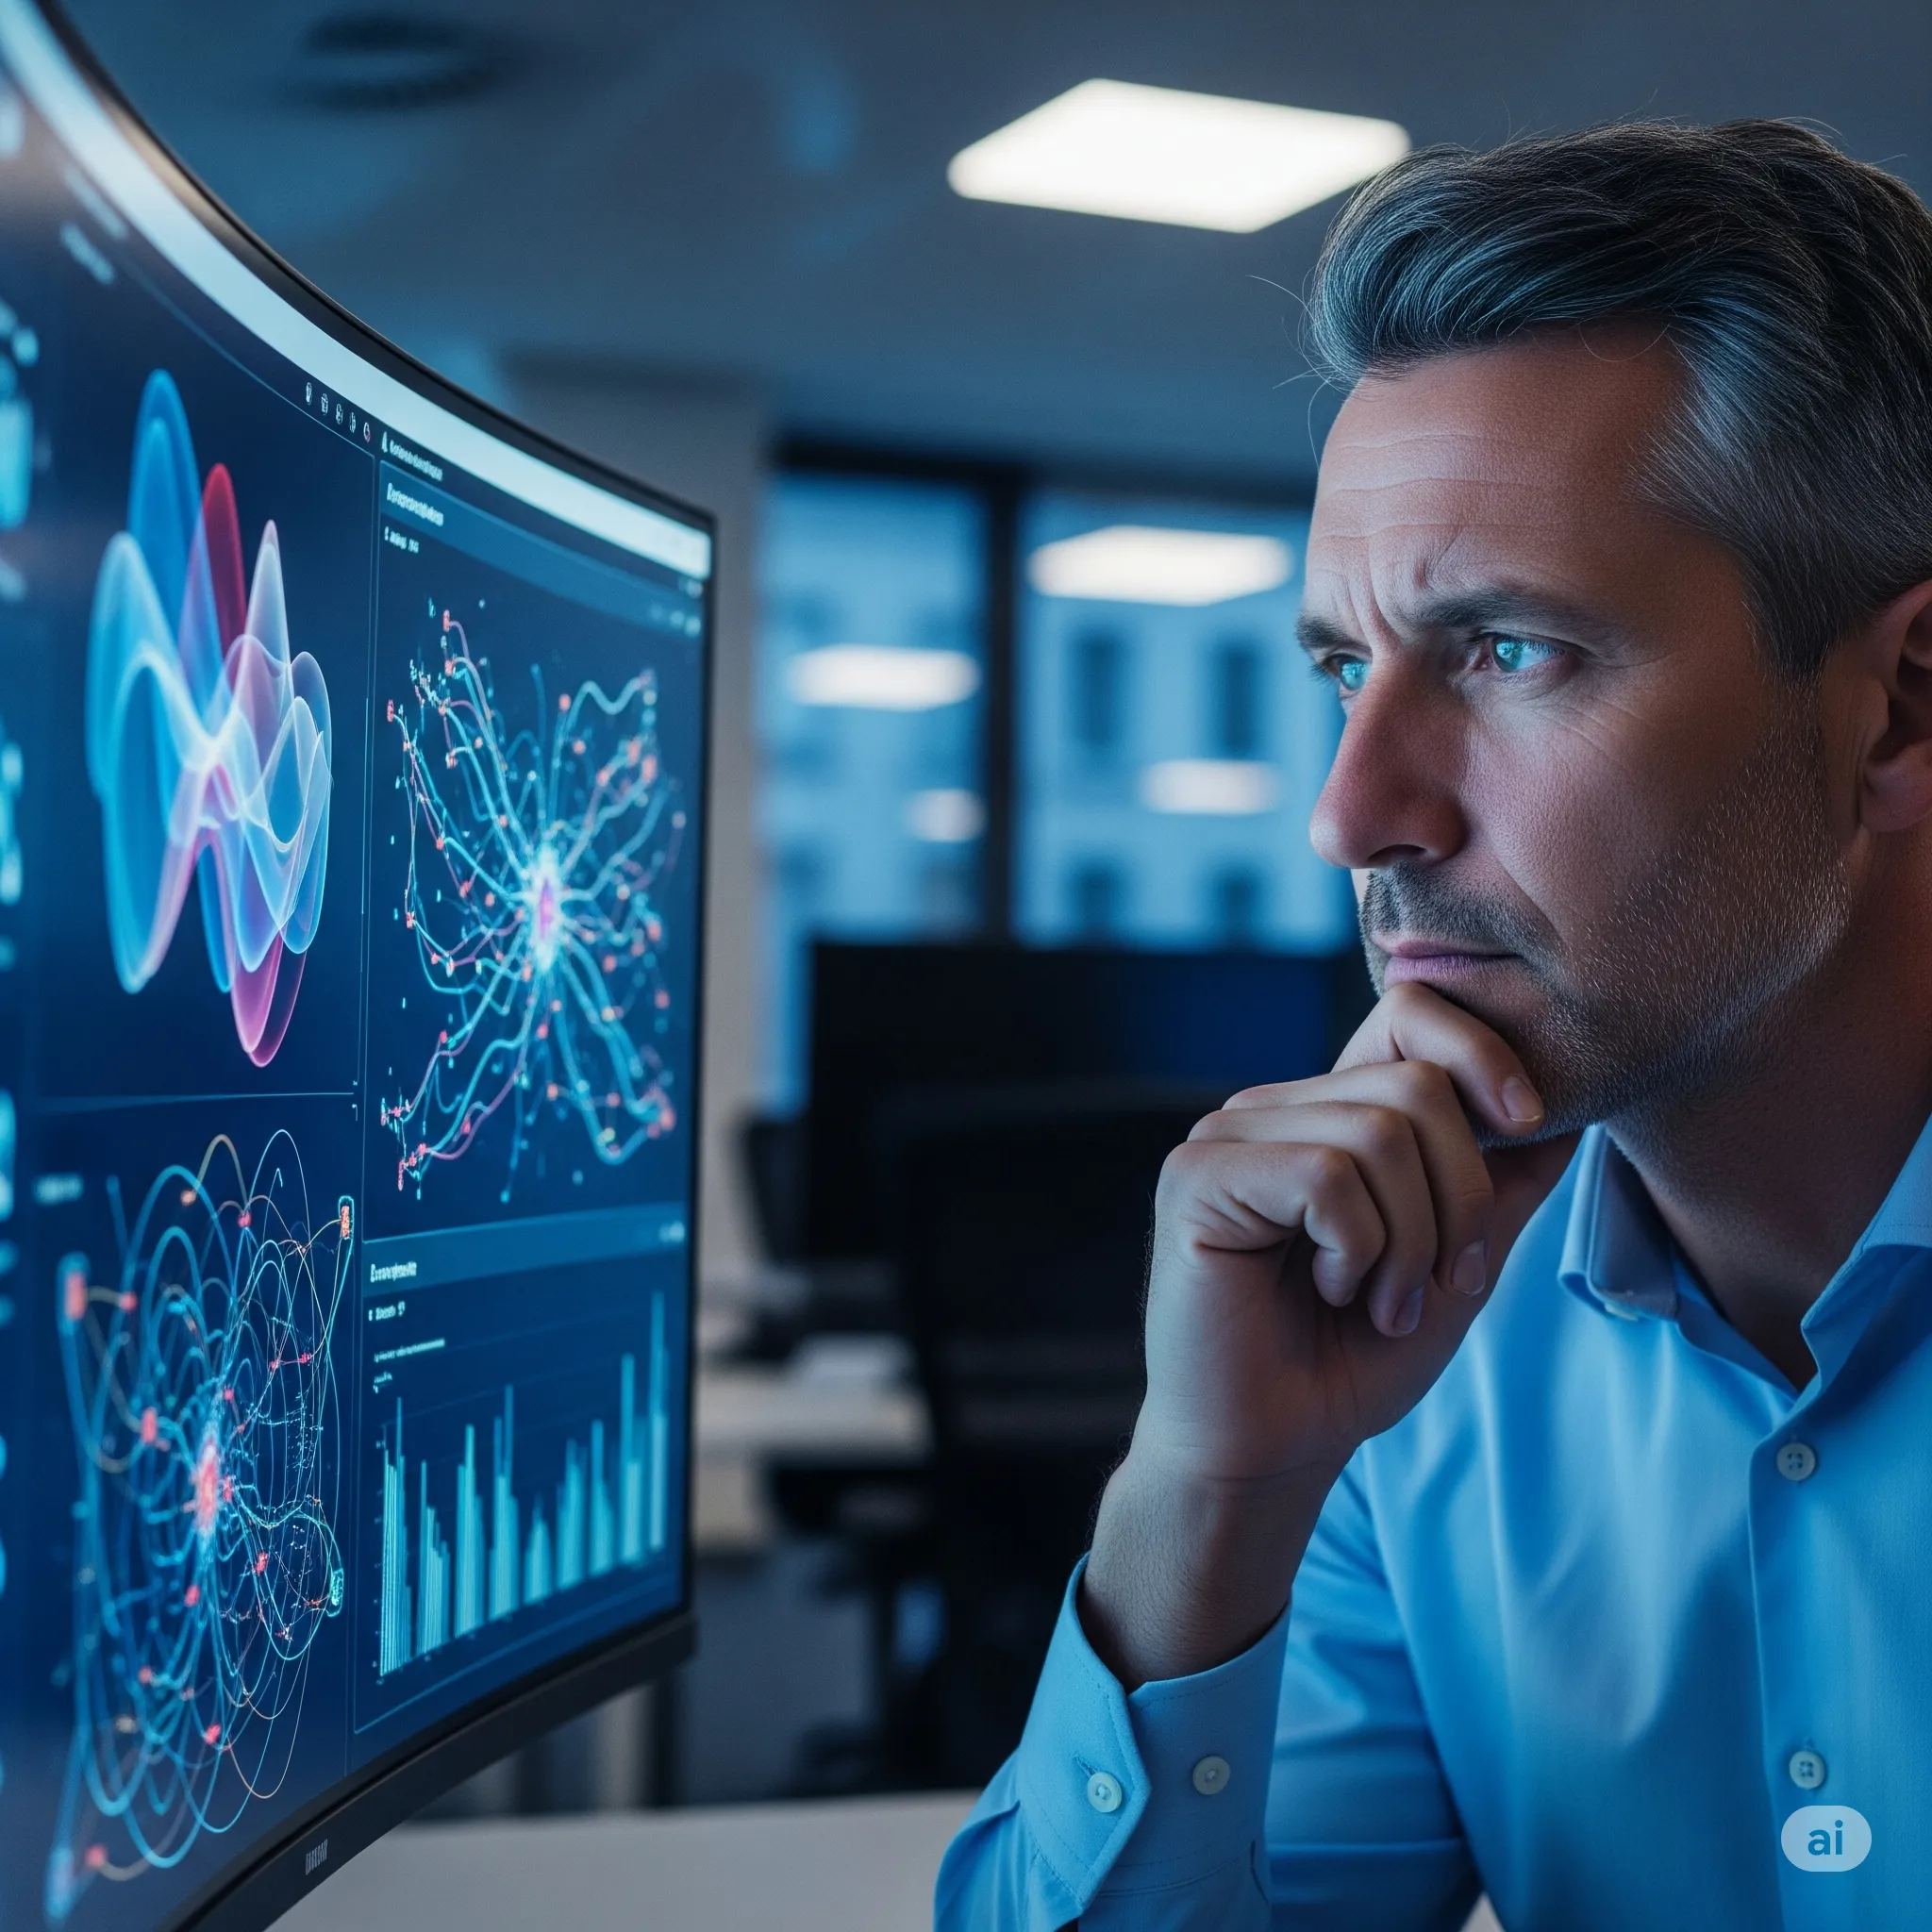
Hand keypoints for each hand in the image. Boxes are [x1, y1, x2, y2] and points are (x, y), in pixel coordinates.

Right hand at [1082, 982, 1578, 1684]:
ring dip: (1410, 1241)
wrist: (1272, 1450)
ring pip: (1379, 1134)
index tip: (1530, 1122)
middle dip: (1461, 1198)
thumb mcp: (1458, 1264)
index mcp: (1330, 1110)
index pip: (1409, 1014)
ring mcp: (1229, 1135)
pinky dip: (1358, 1249)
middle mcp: (1275, 1106)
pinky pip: (1324, 1177)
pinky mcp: (1197, 1177)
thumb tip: (1577, 1109)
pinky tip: (1332, 1290)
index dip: (1483, 1052)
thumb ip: (1504, 1186)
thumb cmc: (1354, 1359)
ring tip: (1380, 1301)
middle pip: (1417, 1087)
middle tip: (1433, 1281)